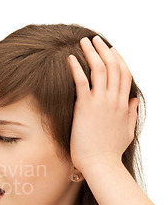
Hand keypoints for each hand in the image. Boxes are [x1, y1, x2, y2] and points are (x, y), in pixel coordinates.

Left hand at [68, 36, 138, 172]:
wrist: (100, 165)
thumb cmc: (110, 152)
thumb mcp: (127, 130)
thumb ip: (131, 113)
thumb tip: (134, 100)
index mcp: (124, 104)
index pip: (124, 74)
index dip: (118, 59)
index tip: (111, 50)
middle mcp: (114, 100)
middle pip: (113, 67)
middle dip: (104, 50)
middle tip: (95, 40)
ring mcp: (100, 103)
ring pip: (99, 70)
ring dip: (91, 53)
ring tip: (83, 42)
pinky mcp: (85, 108)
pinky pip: (81, 82)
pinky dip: (76, 68)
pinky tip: (70, 58)